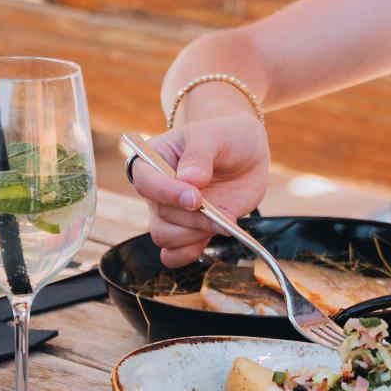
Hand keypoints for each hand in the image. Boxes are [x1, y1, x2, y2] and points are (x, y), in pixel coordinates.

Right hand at [128, 113, 272, 269]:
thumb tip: (189, 180)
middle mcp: (156, 191)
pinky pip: (174, 255)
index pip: (145, 182)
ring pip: (166, 238)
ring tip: (222, 220)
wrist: (245, 152)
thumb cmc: (224, 136)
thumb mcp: (213, 135)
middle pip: (160, 217)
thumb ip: (199, 156)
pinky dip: (190, 253)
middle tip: (219, 210)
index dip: (167, 194)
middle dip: (192, 218)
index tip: (195, 198)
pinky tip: (209, 239)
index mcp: (152, 161)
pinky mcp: (188, 230)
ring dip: (195, 234)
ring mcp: (171, 213)